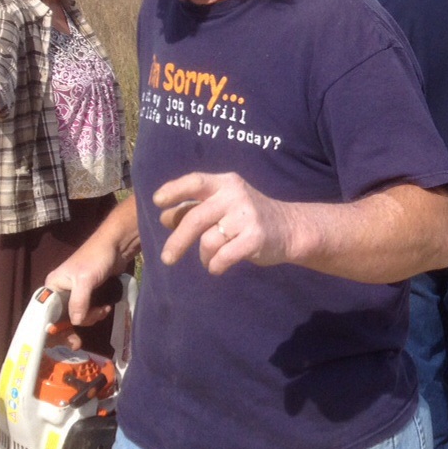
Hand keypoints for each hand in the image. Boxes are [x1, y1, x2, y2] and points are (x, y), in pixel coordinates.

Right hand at [44, 196, 137, 339]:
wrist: (117, 246)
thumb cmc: (97, 258)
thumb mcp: (85, 280)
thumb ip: (79, 302)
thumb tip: (74, 322)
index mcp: (53, 286)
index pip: (46, 313)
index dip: (52, 328)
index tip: (63, 340)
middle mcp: (61, 291)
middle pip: (61, 318)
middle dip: (73, 326)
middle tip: (78, 342)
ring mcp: (76, 293)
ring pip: (77, 316)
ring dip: (90, 318)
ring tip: (103, 310)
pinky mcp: (90, 294)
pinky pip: (88, 311)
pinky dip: (96, 313)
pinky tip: (106, 309)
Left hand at [155, 171, 288, 275]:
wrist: (290, 228)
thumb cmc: (249, 216)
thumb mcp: (225, 204)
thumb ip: (197, 208)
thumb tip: (165, 217)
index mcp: (226, 183)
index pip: (195, 181)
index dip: (174, 190)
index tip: (157, 202)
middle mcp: (235, 196)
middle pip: (195, 218)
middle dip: (177, 241)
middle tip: (166, 258)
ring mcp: (246, 216)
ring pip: (208, 241)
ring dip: (204, 256)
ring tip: (209, 259)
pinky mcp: (255, 237)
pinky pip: (223, 257)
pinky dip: (215, 265)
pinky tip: (218, 266)